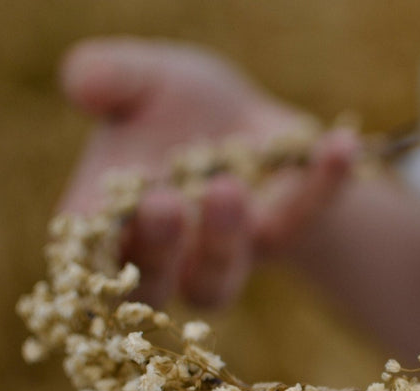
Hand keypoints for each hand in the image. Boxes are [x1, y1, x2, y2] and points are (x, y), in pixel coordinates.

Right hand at [57, 37, 357, 307]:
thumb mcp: (146, 78)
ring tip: (230, 186)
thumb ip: (112, 77)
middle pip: (154, 284)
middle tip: (164, 203)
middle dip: (158, 248)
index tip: (98, 215)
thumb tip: (80, 78)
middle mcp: (165, 257)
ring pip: (218, 282)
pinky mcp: (283, 238)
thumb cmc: (173, 104)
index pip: (89, 258)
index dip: (92, 250)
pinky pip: (302, 223)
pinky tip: (339, 142)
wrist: (243, 119)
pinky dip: (322, 185)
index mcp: (111, 225)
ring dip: (225, 239)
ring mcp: (226, 258)